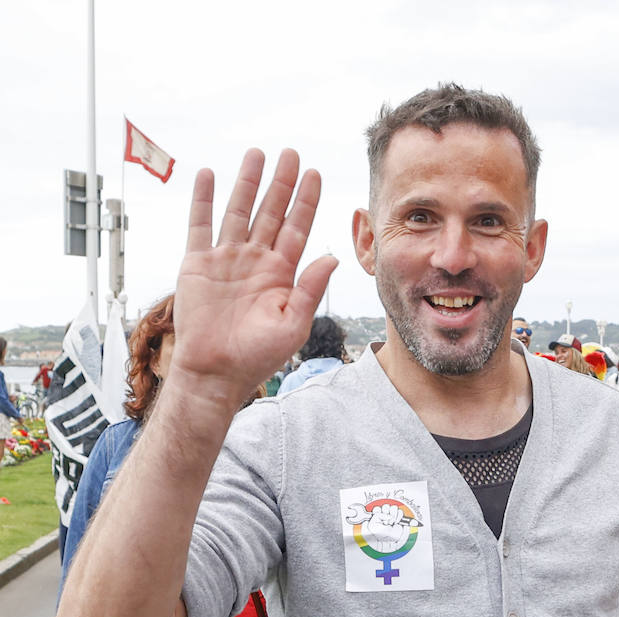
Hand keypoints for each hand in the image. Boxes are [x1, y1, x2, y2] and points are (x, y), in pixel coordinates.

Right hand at [172, 149, 337, 407]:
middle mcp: (256, 260)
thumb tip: (332, 257)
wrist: (217, 372)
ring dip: (247, 182)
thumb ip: (311, 288)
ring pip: (238, 211)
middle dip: (281, 183)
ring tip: (257, 154)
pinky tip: (209, 175)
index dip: (305, 200)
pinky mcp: (197, 264)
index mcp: (282, 272)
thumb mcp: (294, 323)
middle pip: (271, 211)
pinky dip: (204, 200)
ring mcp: (227, 259)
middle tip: (291, 153)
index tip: (314, 174)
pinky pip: (200, 225)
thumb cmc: (258, 356)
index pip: (297, 227)